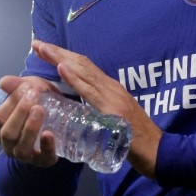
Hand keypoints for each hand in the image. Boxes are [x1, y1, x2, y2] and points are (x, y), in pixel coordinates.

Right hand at [0, 75, 60, 167]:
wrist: (58, 116)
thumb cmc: (36, 102)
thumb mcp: (27, 91)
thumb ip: (16, 85)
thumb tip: (4, 82)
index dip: (9, 104)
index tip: (25, 88)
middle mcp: (9, 146)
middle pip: (7, 134)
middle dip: (20, 113)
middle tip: (34, 95)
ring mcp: (26, 156)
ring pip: (21, 148)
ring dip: (30, 128)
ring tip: (40, 110)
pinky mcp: (44, 160)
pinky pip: (43, 158)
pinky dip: (46, 146)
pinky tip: (49, 133)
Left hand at [31, 39, 162, 177]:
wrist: (159, 152)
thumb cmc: (136, 139)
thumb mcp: (115, 118)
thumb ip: (100, 109)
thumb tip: (83, 106)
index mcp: (110, 88)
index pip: (84, 66)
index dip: (63, 56)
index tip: (44, 49)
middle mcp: (111, 86)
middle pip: (81, 63)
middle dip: (57, 52)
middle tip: (36, 44)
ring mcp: (113, 96)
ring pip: (83, 71)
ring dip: (60, 58)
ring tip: (42, 49)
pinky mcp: (113, 109)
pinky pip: (90, 91)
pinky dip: (75, 78)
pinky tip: (62, 68)